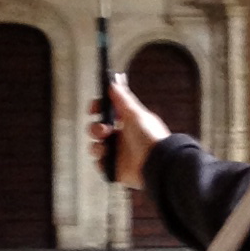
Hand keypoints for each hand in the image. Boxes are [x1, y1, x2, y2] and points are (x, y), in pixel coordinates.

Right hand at [88, 72, 168, 187]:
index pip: (105, 112)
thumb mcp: (135, 113)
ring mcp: (116, 152)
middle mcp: (120, 136)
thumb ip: (122, 98)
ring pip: (95, 146)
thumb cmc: (150, 136)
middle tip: (104, 130)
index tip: (93, 108)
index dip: (97, 109)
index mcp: (125, 122)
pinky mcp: (114, 168)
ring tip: (105, 146)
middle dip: (95, 128)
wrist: (156, 162)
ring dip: (96, 144)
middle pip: (96, 128)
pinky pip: (99, 163)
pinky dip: (101, 160)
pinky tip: (108, 157)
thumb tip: (114, 82)